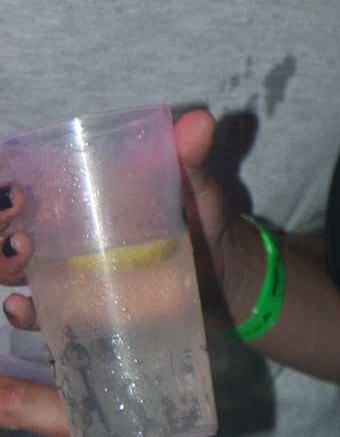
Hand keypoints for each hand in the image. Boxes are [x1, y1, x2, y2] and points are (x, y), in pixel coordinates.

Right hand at [2, 110, 257, 334]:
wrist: (221, 271)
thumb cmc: (196, 217)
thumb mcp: (191, 185)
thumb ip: (189, 156)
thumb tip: (200, 121)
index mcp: (77, 195)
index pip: (19, 189)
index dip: (2, 185)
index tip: (11, 184)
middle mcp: (60, 234)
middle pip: (4, 230)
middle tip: (14, 214)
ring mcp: (67, 275)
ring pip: (11, 270)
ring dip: (3, 262)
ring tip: (22, 249)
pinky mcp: (81, 311)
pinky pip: (40, 316)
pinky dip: (25, 314)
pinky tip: (20, 307)